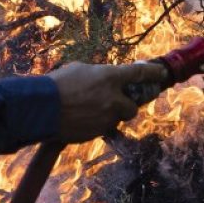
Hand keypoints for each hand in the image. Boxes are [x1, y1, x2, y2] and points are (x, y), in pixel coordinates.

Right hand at [48, 61, 168, 143]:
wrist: (42, 108)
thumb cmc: (57, 83)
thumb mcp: (79, 69)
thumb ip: (97, 75)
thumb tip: (103, 80)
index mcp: (109, 78)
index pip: (138, 74)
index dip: (152, 74)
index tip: (161, 74)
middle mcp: (113, 99)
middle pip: (132, 107)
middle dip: (126, 106)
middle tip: (114, 103)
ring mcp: (105, 118)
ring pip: (115, 119)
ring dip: (107, 115)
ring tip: (86, 110)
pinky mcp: (96, 133)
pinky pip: (101, 128)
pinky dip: (94, 124)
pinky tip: (78, 119)